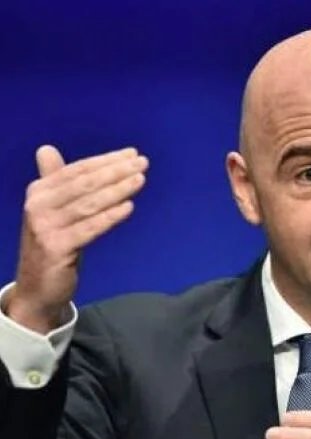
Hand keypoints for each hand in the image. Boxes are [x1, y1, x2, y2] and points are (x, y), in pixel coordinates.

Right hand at [5, 145, 147, 332]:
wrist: (37, 287)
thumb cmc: (53, 244)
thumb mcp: (52, 210)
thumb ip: (54, 182)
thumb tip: (47, 149)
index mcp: (39, 192)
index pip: (77, 171)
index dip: (105, 161)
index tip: (132, 154)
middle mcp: (38, 206)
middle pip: (84, 184)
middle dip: (116, 171)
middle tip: (143, 163)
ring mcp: (46, 228)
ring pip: (89, 204)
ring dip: (117, 189)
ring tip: (140, 180)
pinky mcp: (57, 248)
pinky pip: (89, 228)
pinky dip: (110, 216)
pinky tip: (129, 207)